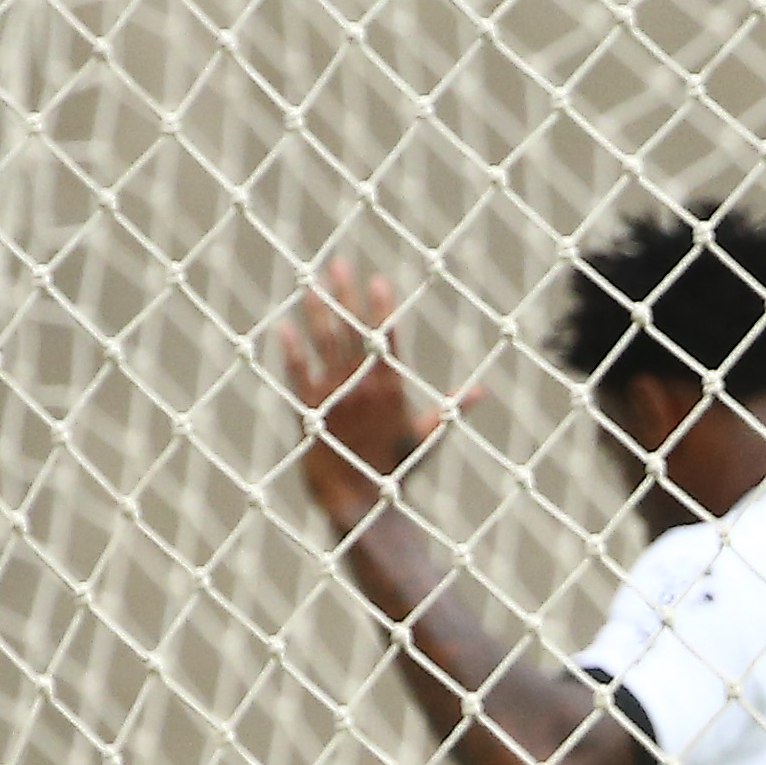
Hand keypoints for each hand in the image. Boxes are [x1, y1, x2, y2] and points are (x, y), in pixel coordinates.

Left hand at [278, 261, 482, 535]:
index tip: (378, 280)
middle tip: (339, 264)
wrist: (359, 500)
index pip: (386, 339)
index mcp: (391, 389)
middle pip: (352, 331)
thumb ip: (452, 409)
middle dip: (345, 295)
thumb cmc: (396, 469)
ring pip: (324, 344)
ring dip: (317, 311)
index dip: (381, 308)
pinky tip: (285, 326)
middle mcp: (362, 387)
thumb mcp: (426, 436)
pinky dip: (292, 350)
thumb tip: (481, 391)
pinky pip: (298, 372)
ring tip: (309, 284)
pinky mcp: (310, 408)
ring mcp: (334, 396)